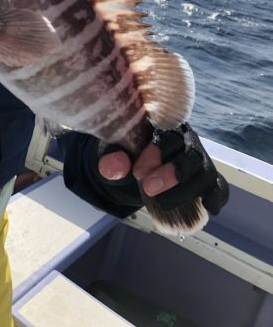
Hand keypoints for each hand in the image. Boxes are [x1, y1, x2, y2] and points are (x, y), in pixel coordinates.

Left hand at [96, 124, 228, 214]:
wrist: (136, 166)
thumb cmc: (128, 154)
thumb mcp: (115, 154)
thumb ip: (112, 158)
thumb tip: (113, 167)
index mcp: (165, 126)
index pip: (168, 135)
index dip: (156, 154)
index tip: (137, 171)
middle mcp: (187, 141)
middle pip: (191, 154)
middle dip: (172, 174)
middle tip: (148, 188)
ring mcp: (200, 160)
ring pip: (205, 173)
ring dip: (186, 191)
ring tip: (162, 203)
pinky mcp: (207, 180)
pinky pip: (220, 187)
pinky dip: (216, 197)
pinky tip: (206, 207)